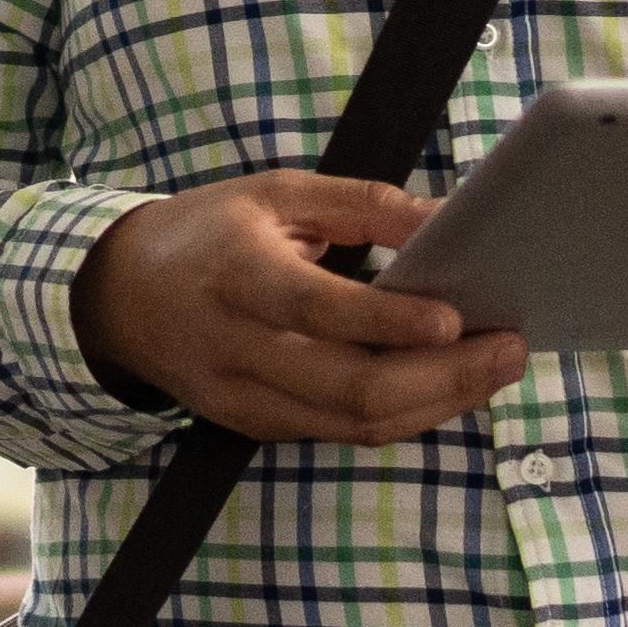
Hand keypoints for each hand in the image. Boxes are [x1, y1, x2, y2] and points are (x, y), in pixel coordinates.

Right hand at [67, 172, 527, 446]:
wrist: (118, 298)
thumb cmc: (205, 234)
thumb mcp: (274, 194)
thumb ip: (362, 204)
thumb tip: (446, 222)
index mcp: (236, 277)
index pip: (318, 311)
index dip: (390, 321)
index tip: (456, 319)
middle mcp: (237, 350)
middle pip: (350, 389)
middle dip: (443, 378)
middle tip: (510, 350)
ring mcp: (245, 400)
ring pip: (354, 425)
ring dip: (439, 404)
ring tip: (497, 370)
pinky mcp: (257, 427)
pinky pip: (343, 433)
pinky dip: (407, 413)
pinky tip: (450, 386)